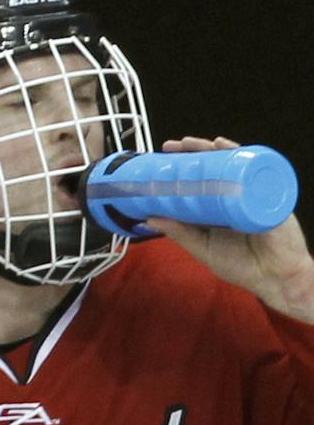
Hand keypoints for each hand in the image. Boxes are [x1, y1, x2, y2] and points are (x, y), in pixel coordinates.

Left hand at [147, 135, 313, 322]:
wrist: (277, 280)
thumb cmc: (243, 266)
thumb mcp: (203, 248)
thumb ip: (179, 233)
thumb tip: (148, 219)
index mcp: (217, 206)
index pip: (200, 178)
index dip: (182, 165)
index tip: (163, 156)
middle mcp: (234, 195)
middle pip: (215, 165)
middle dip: (193, 151)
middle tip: (172, 146)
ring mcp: (252, 193)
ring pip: (233, 163)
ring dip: (212, 149)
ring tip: (194, 144)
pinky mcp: (269, 195)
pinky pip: (256, 171)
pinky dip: (242, 155)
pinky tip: (226, 148)